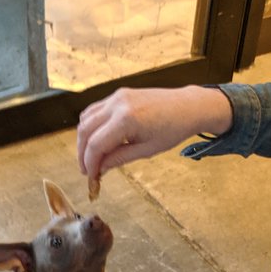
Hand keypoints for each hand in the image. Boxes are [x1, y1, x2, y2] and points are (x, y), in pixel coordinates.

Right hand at [76, 86, 232, 191]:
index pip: (96, 144)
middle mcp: (117, 104)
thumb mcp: (146, 150)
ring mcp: (116, 96)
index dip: (90, 163)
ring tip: (91, 157)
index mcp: (126, 120)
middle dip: (83, 153)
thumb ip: (119, 158)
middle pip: (85, 130)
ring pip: (86, 118)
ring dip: (84, 139)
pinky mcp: (118, 94)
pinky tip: (97, 139)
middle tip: (87, 170)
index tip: (91, 177)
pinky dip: (91, 126)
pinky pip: (95, 110)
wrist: (187, 107)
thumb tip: (100, 168)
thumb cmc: (173, 129)